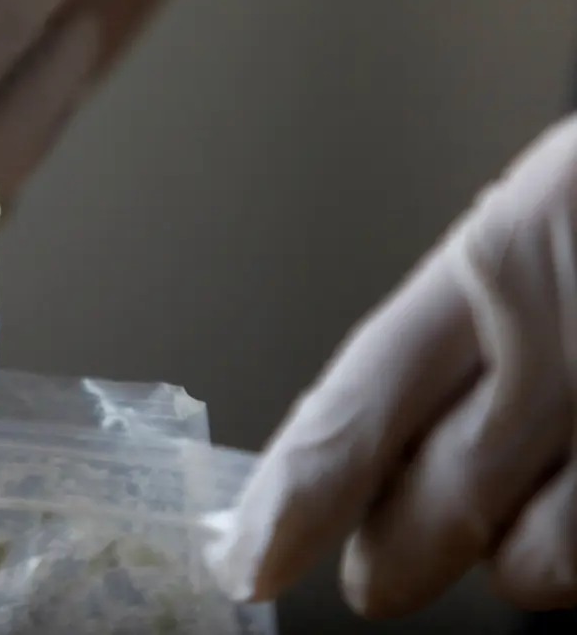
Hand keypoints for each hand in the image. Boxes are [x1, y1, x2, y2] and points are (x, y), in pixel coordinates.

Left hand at [205, 116, 576, 615]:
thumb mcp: (534, 220)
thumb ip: (451, 334)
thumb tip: (363, 444)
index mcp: (496, 263)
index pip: (354, 409)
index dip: (289, 503)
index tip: (247, 561)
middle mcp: (569, 349)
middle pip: (430, 513)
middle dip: (393, 555)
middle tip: (377, 568)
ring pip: (537, 571)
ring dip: (522, 554)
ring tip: (544, 493)